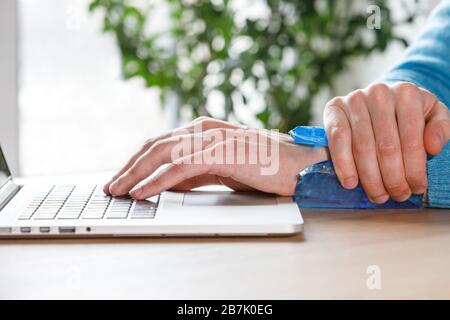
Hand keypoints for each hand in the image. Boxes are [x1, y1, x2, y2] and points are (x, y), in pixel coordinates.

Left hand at [104, 117, 327, 198]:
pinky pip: (181, 168)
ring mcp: (213, 138)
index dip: (136, 161)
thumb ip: (194, 172)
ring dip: (136, 174)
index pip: (160, 143)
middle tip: (111, 186)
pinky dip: (158, 181)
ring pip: (162, 154)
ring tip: (118, 191)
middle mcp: (204, 130)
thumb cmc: (263, 167)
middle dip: (129, 167)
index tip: (121, 178)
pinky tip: (143, 192)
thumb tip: (165, 183)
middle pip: (155, 145)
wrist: (298, 165)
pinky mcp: (222, 152)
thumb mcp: (220, 169)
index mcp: (203, 130)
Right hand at [324, 82, 449, 202]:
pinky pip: (338, 140)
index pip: (412, 140)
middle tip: (397, 195)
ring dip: (370, 178)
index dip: (414, 170)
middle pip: (386, 147)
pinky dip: (343, 164)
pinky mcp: (334, 108)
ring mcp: (354, 99)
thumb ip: (441, 129)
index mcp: (407, 93)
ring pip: (362, 148)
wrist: (378, 100)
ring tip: (378, 194)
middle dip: (393, 178)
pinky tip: (351, 182)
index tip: (416, 188)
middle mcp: (379, 93)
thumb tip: (433, 147)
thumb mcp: (432, 115)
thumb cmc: (407, 113)